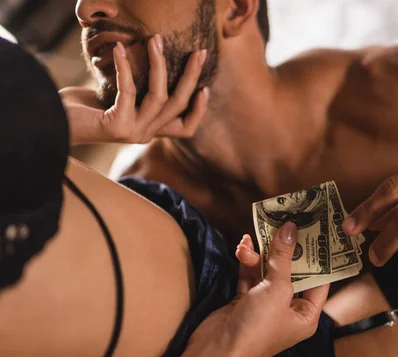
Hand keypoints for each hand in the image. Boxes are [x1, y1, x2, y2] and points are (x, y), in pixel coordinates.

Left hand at [59, 34, 208, 144]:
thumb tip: (157, 64)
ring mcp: (133, 132)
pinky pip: (130, 91)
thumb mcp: (117, 98)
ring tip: (155, 39)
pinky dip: (126, 67)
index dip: (199, 110)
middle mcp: (145, 135)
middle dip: (191, 76)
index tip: (205, 87)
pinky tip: (122, 49)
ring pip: (160, 96)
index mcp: (148, 130)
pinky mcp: (118, 127)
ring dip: (159, 64)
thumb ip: (138, 93)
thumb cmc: (80, 108)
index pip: (185, 128)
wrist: (50, 122)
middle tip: (200, 52)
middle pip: (178, 105)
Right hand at [190, 222, 329, 356]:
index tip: (317, 232)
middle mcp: (288, 311)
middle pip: (292, 273)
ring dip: (260, 255)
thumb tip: (290, 228)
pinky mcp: (245, 302)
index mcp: (306, 315)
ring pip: (268, 272)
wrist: (217, 351)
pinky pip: (250, 276)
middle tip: (285, 223)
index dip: (318, 257)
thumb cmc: (258, 326)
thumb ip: (283, 257)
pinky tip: (243, 245)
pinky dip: (247, 262)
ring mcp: (265, 306)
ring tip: (253, 236)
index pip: (319, 281)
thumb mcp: (277, 288)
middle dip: (285, 250)